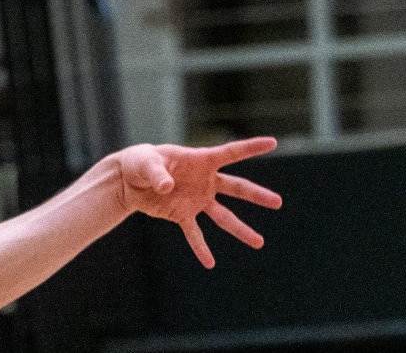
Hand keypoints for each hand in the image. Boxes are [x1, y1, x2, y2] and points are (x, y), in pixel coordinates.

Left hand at [111, 137, 281, 268]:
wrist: (128, 180)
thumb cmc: (140, 162)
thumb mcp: (147, 163)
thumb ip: (159, 174)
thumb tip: (167, 188)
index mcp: (200, 160)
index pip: (230, 153)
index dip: (251, 147)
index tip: (273, 142)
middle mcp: (204, 181)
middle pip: (236, 188)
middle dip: (257, 195)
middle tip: (278, 202)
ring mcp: (196, 199)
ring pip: (223, 216)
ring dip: (241, 229)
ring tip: (259, 242)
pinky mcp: (183, 215)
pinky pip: (195, 234)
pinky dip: (200, 248)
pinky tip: (209, 263)